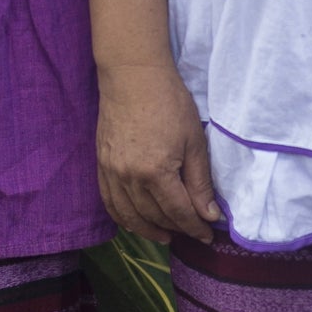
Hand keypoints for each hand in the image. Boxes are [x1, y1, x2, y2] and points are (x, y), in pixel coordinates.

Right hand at [96, 62, 221, 243]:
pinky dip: (124, 218)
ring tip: (166, 236)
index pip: (178, 212)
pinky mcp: (101, 165)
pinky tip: (136, 221)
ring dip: (149, 230)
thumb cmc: (169, 102)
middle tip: (192, 232)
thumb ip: (200, 182)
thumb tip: (209, 215)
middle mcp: (130, 178)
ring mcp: (112, 173)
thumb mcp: (193, 140)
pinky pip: (110, 203)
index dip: (195, 228)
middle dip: (176, 228)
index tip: (207, 236)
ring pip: (130, 216)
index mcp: (156, 172)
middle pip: (155, 216)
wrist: (133, 76)